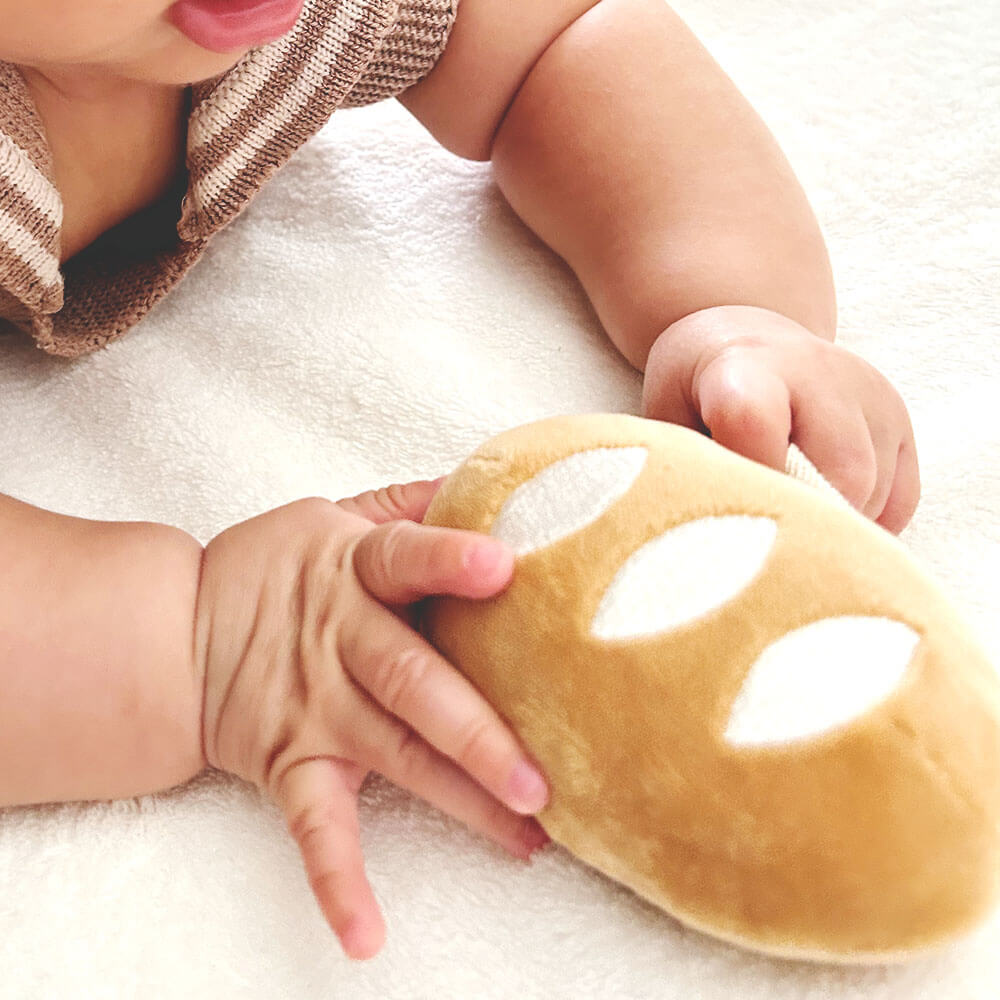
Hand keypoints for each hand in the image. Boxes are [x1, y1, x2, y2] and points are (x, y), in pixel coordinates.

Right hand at [193, 481, 549, 959]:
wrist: (177, 633)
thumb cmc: (276, 569)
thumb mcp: (334, 516)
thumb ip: (407, 505)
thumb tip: (482, 481)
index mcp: (353, 571)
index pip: (403, 560)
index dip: (448, 562)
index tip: (502, 567)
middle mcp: (338, 643)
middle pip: (411, 682)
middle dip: (475, 727)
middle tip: (541, 774)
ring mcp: (315, 710)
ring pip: (392, 757)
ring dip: (456, 799)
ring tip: (526, 839)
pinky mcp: (290, 764)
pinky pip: (314, 828)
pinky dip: (337, 881)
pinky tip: (365, 936)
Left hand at [641, 305, 919, 532]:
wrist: (745, 338)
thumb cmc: (695, 390)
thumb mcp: (668, 418)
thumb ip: (690, 471)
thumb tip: (705, 543)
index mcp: (746, 369)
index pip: (754, 422)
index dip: (750, 478)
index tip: (734, 517)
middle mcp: (820, 374)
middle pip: (838, 472)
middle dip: (803, 522)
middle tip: (766, 544)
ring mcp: (870, 395)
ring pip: (871, 492)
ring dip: (832, 526)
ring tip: (786, 522)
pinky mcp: (900, 419)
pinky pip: (899, 500)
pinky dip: (865, 523)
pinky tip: (823, 511)